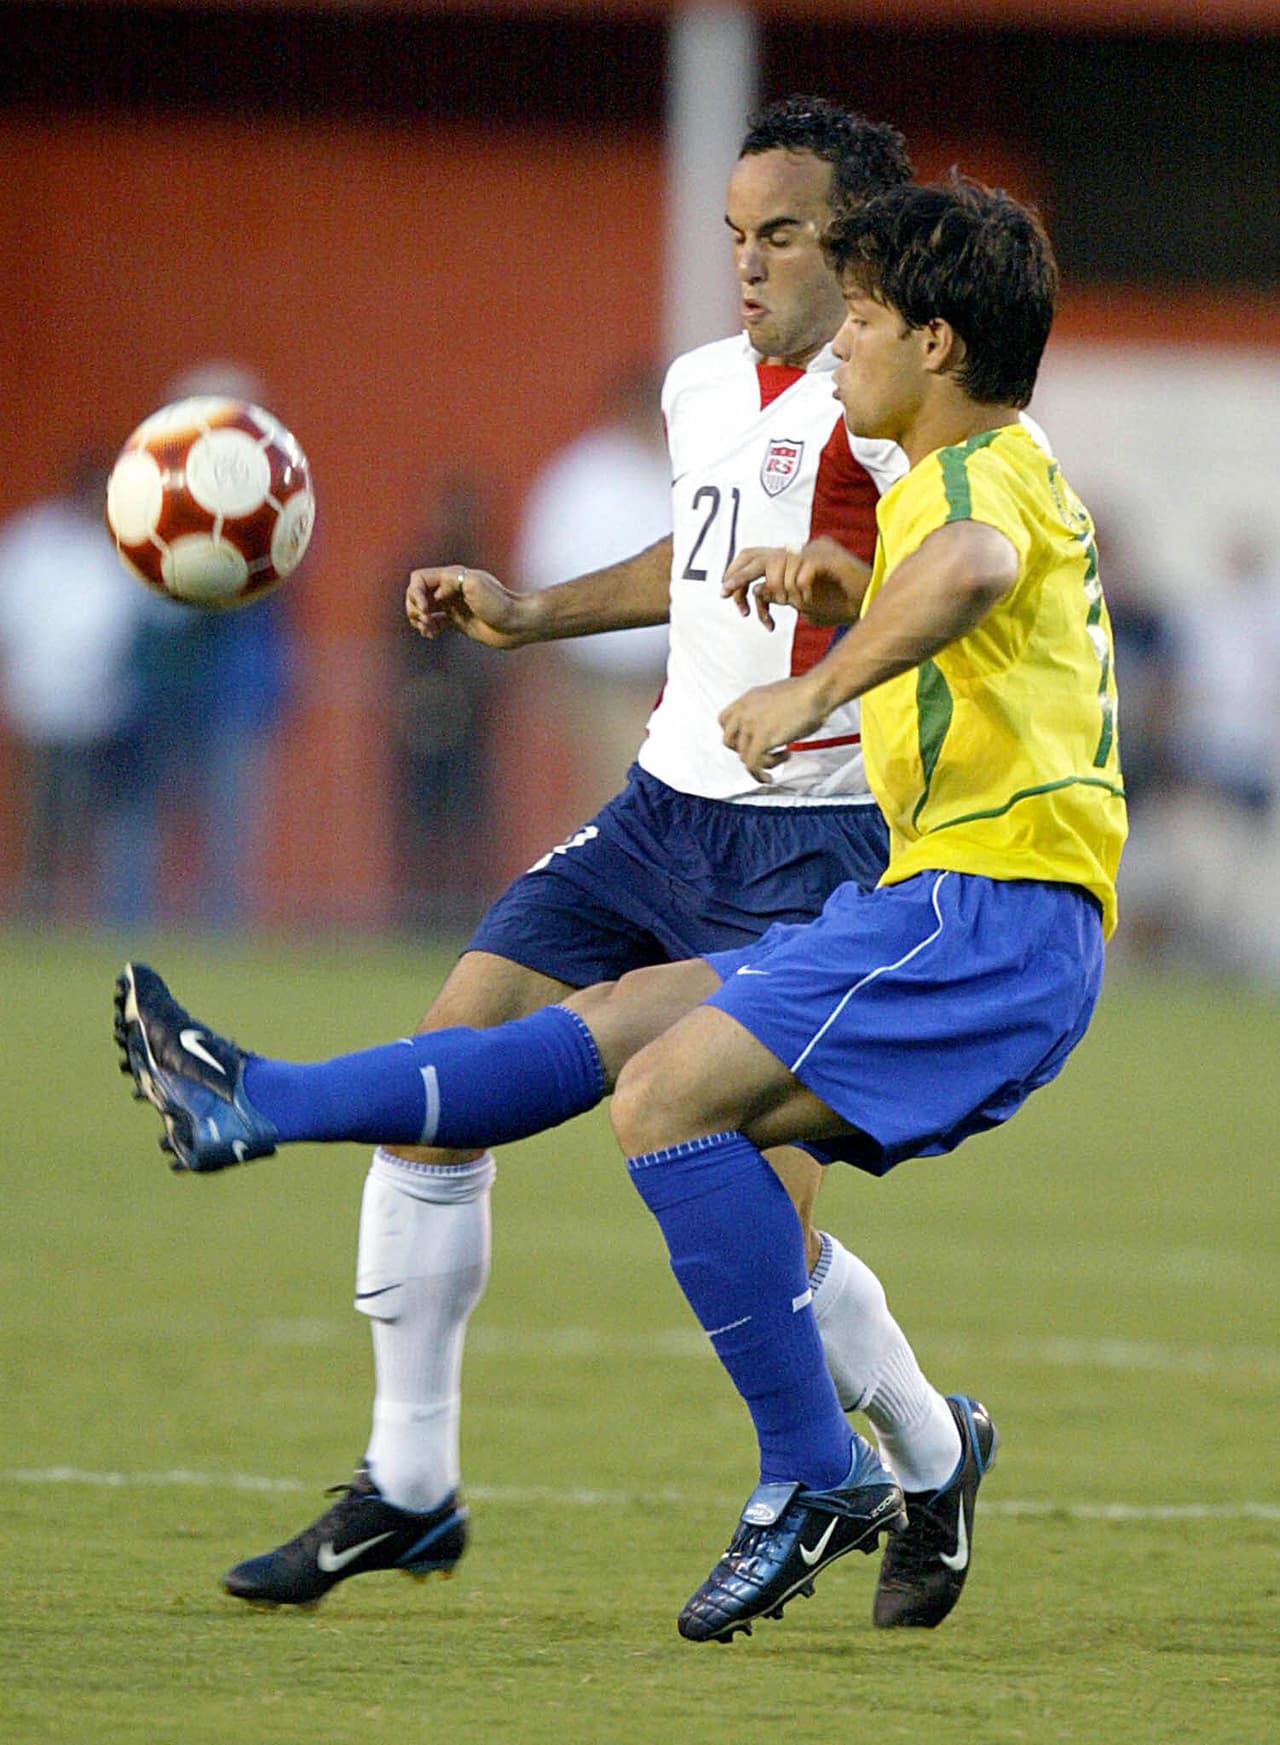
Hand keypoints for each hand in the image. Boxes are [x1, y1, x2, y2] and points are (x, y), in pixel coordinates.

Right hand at [405, 566, 530, 647]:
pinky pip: (435, 622)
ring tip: (427, 630)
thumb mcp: (476, 584)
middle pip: (417, 594)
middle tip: (425, 622)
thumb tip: (435, 594)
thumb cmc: (501, 603)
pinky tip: (432, 635)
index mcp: (453, 577)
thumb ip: (452, 580)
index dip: (415, 594)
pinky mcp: (459, 621)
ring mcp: (454, 606)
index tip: (425, 610)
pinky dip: (429, 628)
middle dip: (414, 609)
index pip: (419, 579)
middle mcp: (451, 589)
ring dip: (419, 620)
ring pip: (424, 609)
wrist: (519, 623)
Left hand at [719, 673, 829, 782]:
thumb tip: (770, 721)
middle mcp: (745, 712)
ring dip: (762, 762)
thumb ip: (766, 710)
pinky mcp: (762, 739)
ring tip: (783, 756)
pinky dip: (760, 775)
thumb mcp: (777, 697)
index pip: (724, 721)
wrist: (815, 692)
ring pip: (743, 756)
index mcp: (747, 700)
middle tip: (764, 752)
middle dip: (745, 750)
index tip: (748, 741)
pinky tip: (770, 776)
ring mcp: (751, 726)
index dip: (735, 735)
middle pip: (729, 741)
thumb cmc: (806, 692)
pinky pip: (752, 765)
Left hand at [722, 537, 870, 628]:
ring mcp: (815, 549)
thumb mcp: (803, 603)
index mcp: (795, 558)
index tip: (725, 592)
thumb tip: (758, 593)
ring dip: (782, 591)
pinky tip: (809, 600)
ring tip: (797, 603)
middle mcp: (803, 549)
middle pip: (761, 556)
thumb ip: (782, 596)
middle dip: (739, 576)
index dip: (737, 571)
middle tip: (725, 592)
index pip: (758, 555)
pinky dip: (800, 590)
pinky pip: (800, 572)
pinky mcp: (828, 556)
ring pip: (780, 566)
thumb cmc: (841, 606)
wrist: (870, 606)